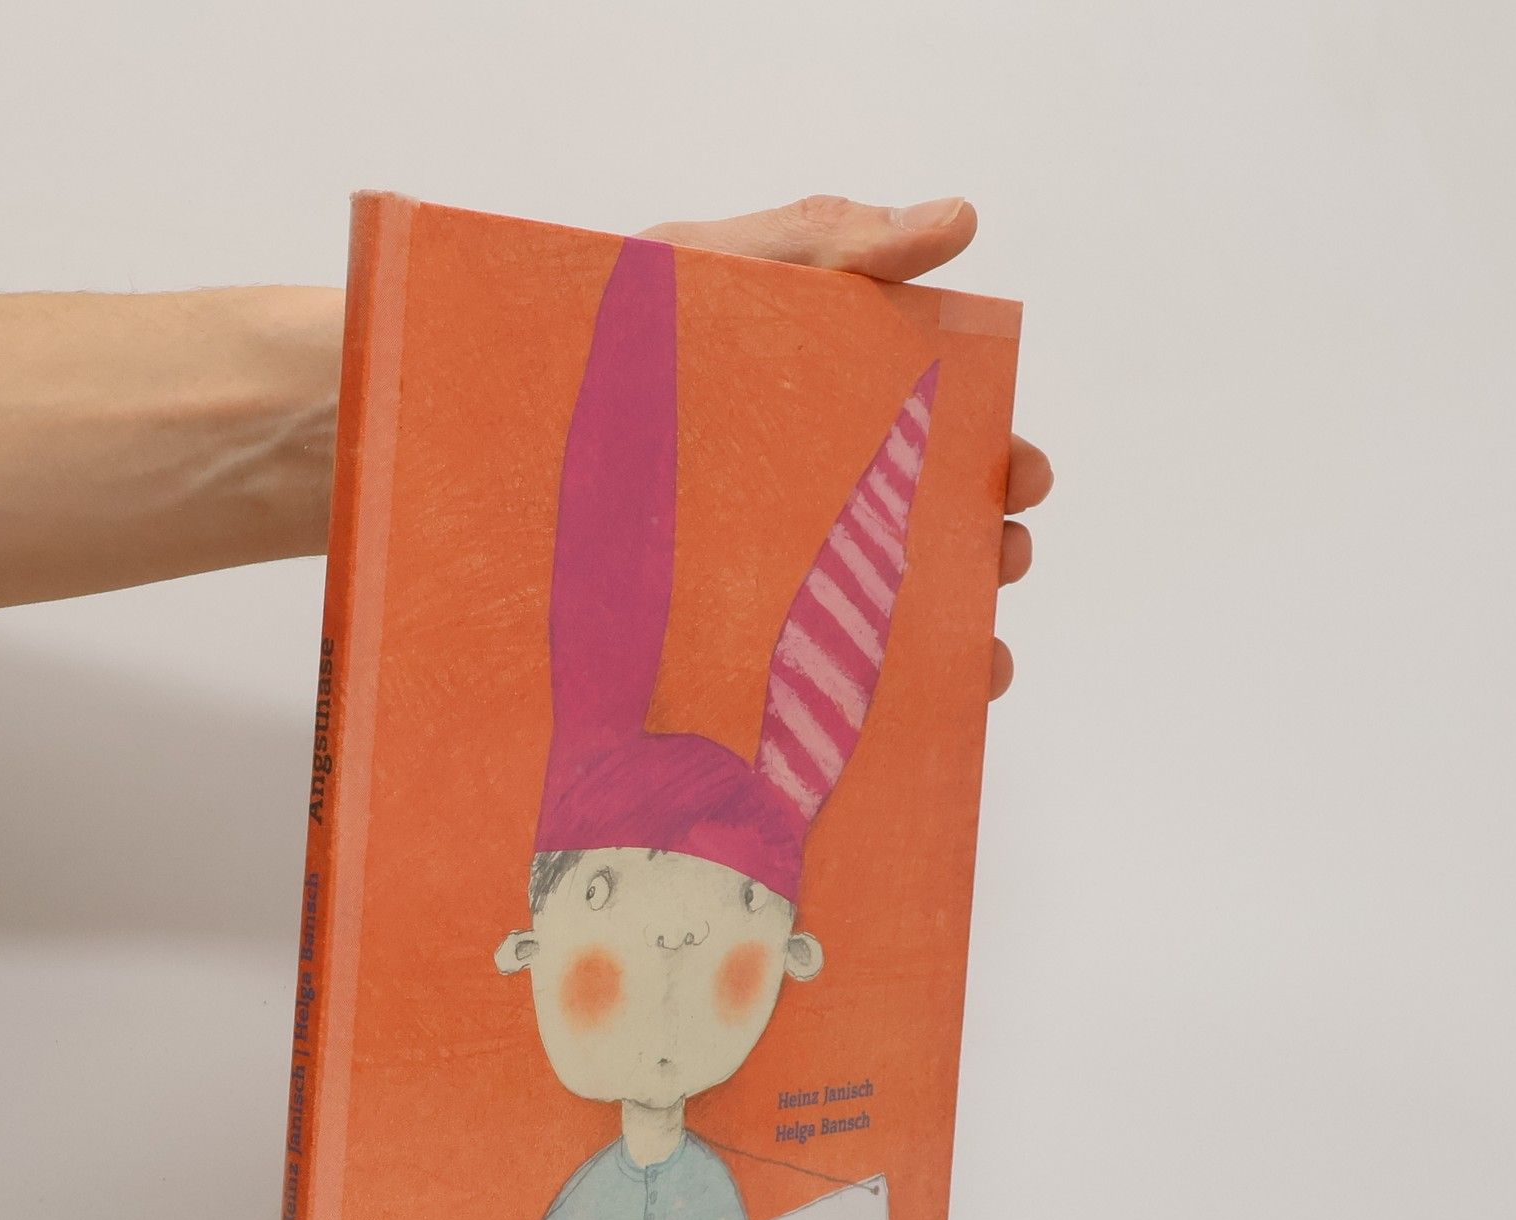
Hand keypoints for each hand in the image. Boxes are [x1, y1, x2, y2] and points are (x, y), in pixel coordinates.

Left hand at [641, 196, 1049, 698]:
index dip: (991, 457)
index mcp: (814, 411)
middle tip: (1009, 552)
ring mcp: (764, 580)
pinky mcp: (724, 654)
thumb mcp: (710, 267)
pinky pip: (824, 691)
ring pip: (891, 614)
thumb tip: (962, 221)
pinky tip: (940, 703)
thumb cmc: (606, 338)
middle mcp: (799, 500)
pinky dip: (895, 702)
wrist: (492, 438)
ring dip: (958, 630)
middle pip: (927, 529)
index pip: (932, 438)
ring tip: (986, 644)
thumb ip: (826, 242)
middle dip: (989, 547)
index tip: (1023, 476)